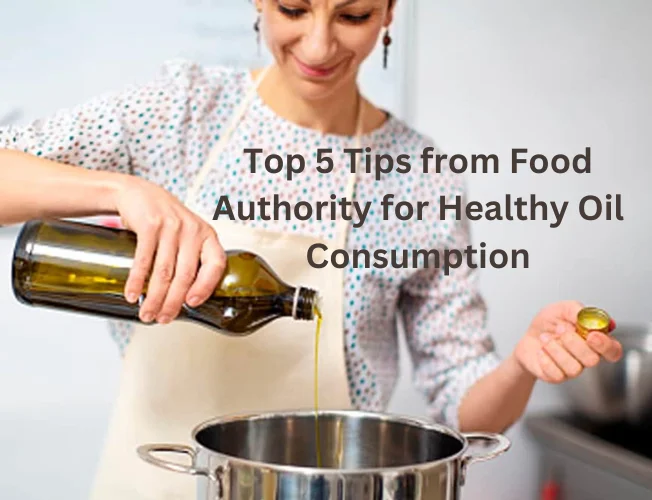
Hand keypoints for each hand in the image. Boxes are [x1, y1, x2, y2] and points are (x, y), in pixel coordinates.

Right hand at [111, 175, 225, 323]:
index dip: (206, 287)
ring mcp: (171, 227)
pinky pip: (144, 260)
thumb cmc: (165, 220)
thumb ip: (192, 259)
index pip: (216, 264)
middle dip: (173, 302)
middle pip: (185, 275)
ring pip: (164, 272)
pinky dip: (136, 281)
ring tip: (147, 314)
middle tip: (163, 319)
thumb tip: (186, 299)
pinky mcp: (150, 225)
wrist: (138, 193)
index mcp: (207, 235)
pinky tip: (133, 295)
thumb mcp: (187, 234)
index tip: (192, 304)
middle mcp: (192, 230)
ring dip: (154, 297)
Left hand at [513, 301, 622, 383]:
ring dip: (556, 349)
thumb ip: (576, 310)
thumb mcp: (561, 309)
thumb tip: (586, 316)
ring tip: (545, 337)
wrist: (528, 337)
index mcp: (594, 340)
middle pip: (592, 360)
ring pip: (574, 368)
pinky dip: (545, 359)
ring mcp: (572, 369)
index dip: (606, 345)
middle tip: (560, 329)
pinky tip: (541, 350)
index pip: (613, 350)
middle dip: (574, 343)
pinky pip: (556, 374)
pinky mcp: (557, 377)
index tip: (592, 335)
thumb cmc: (549, 324)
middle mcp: (586, 357)